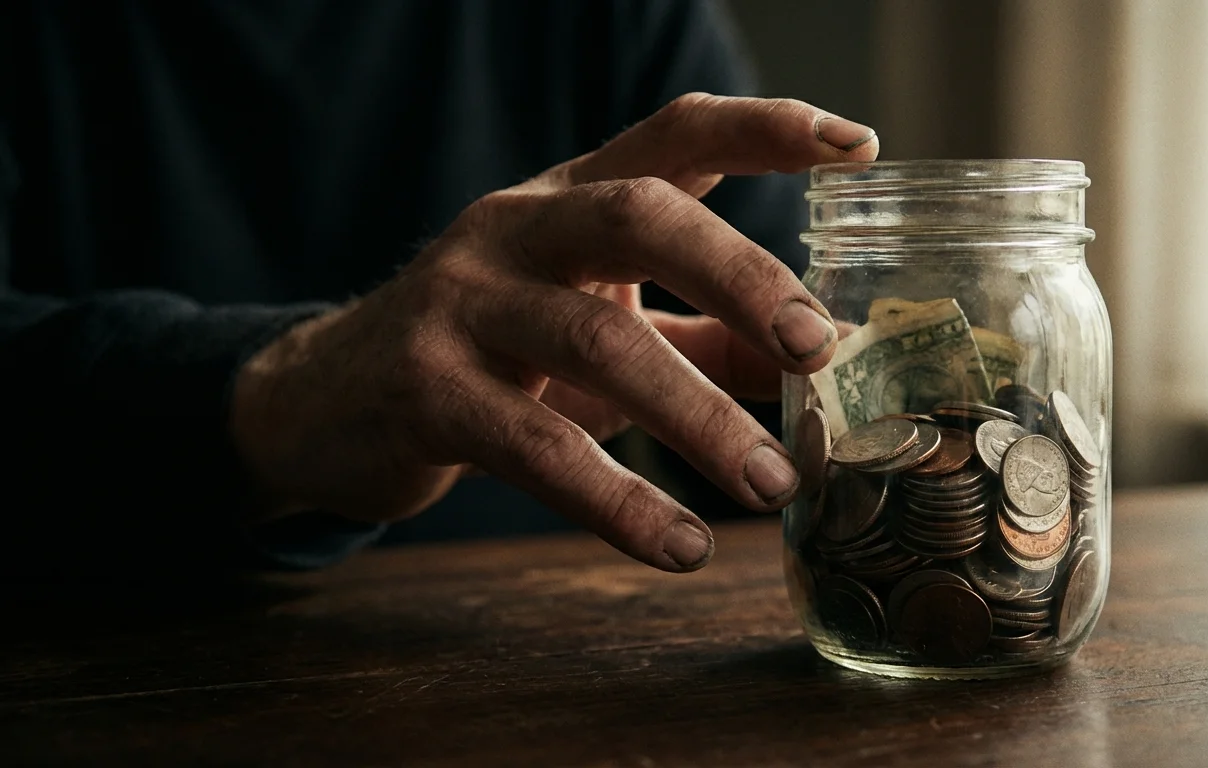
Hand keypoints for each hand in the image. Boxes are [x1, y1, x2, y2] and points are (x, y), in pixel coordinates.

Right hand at [231, 93, 879, 571]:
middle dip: (741, 277)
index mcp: (569, 198)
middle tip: (820, 348)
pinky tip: (679, 545)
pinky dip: (618, 500)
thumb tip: (824, 369)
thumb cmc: (492, 349)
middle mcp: (516, 229)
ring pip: (597, 342)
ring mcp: (463, 303)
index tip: (855, 146)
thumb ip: (706, 336)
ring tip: (771, 485)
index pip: (673, 132)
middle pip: (639, 217)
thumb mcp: (597, 319)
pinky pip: (538, 449)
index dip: (764, 129)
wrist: (326, 398)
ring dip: (698, 419)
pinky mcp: (426, 391)